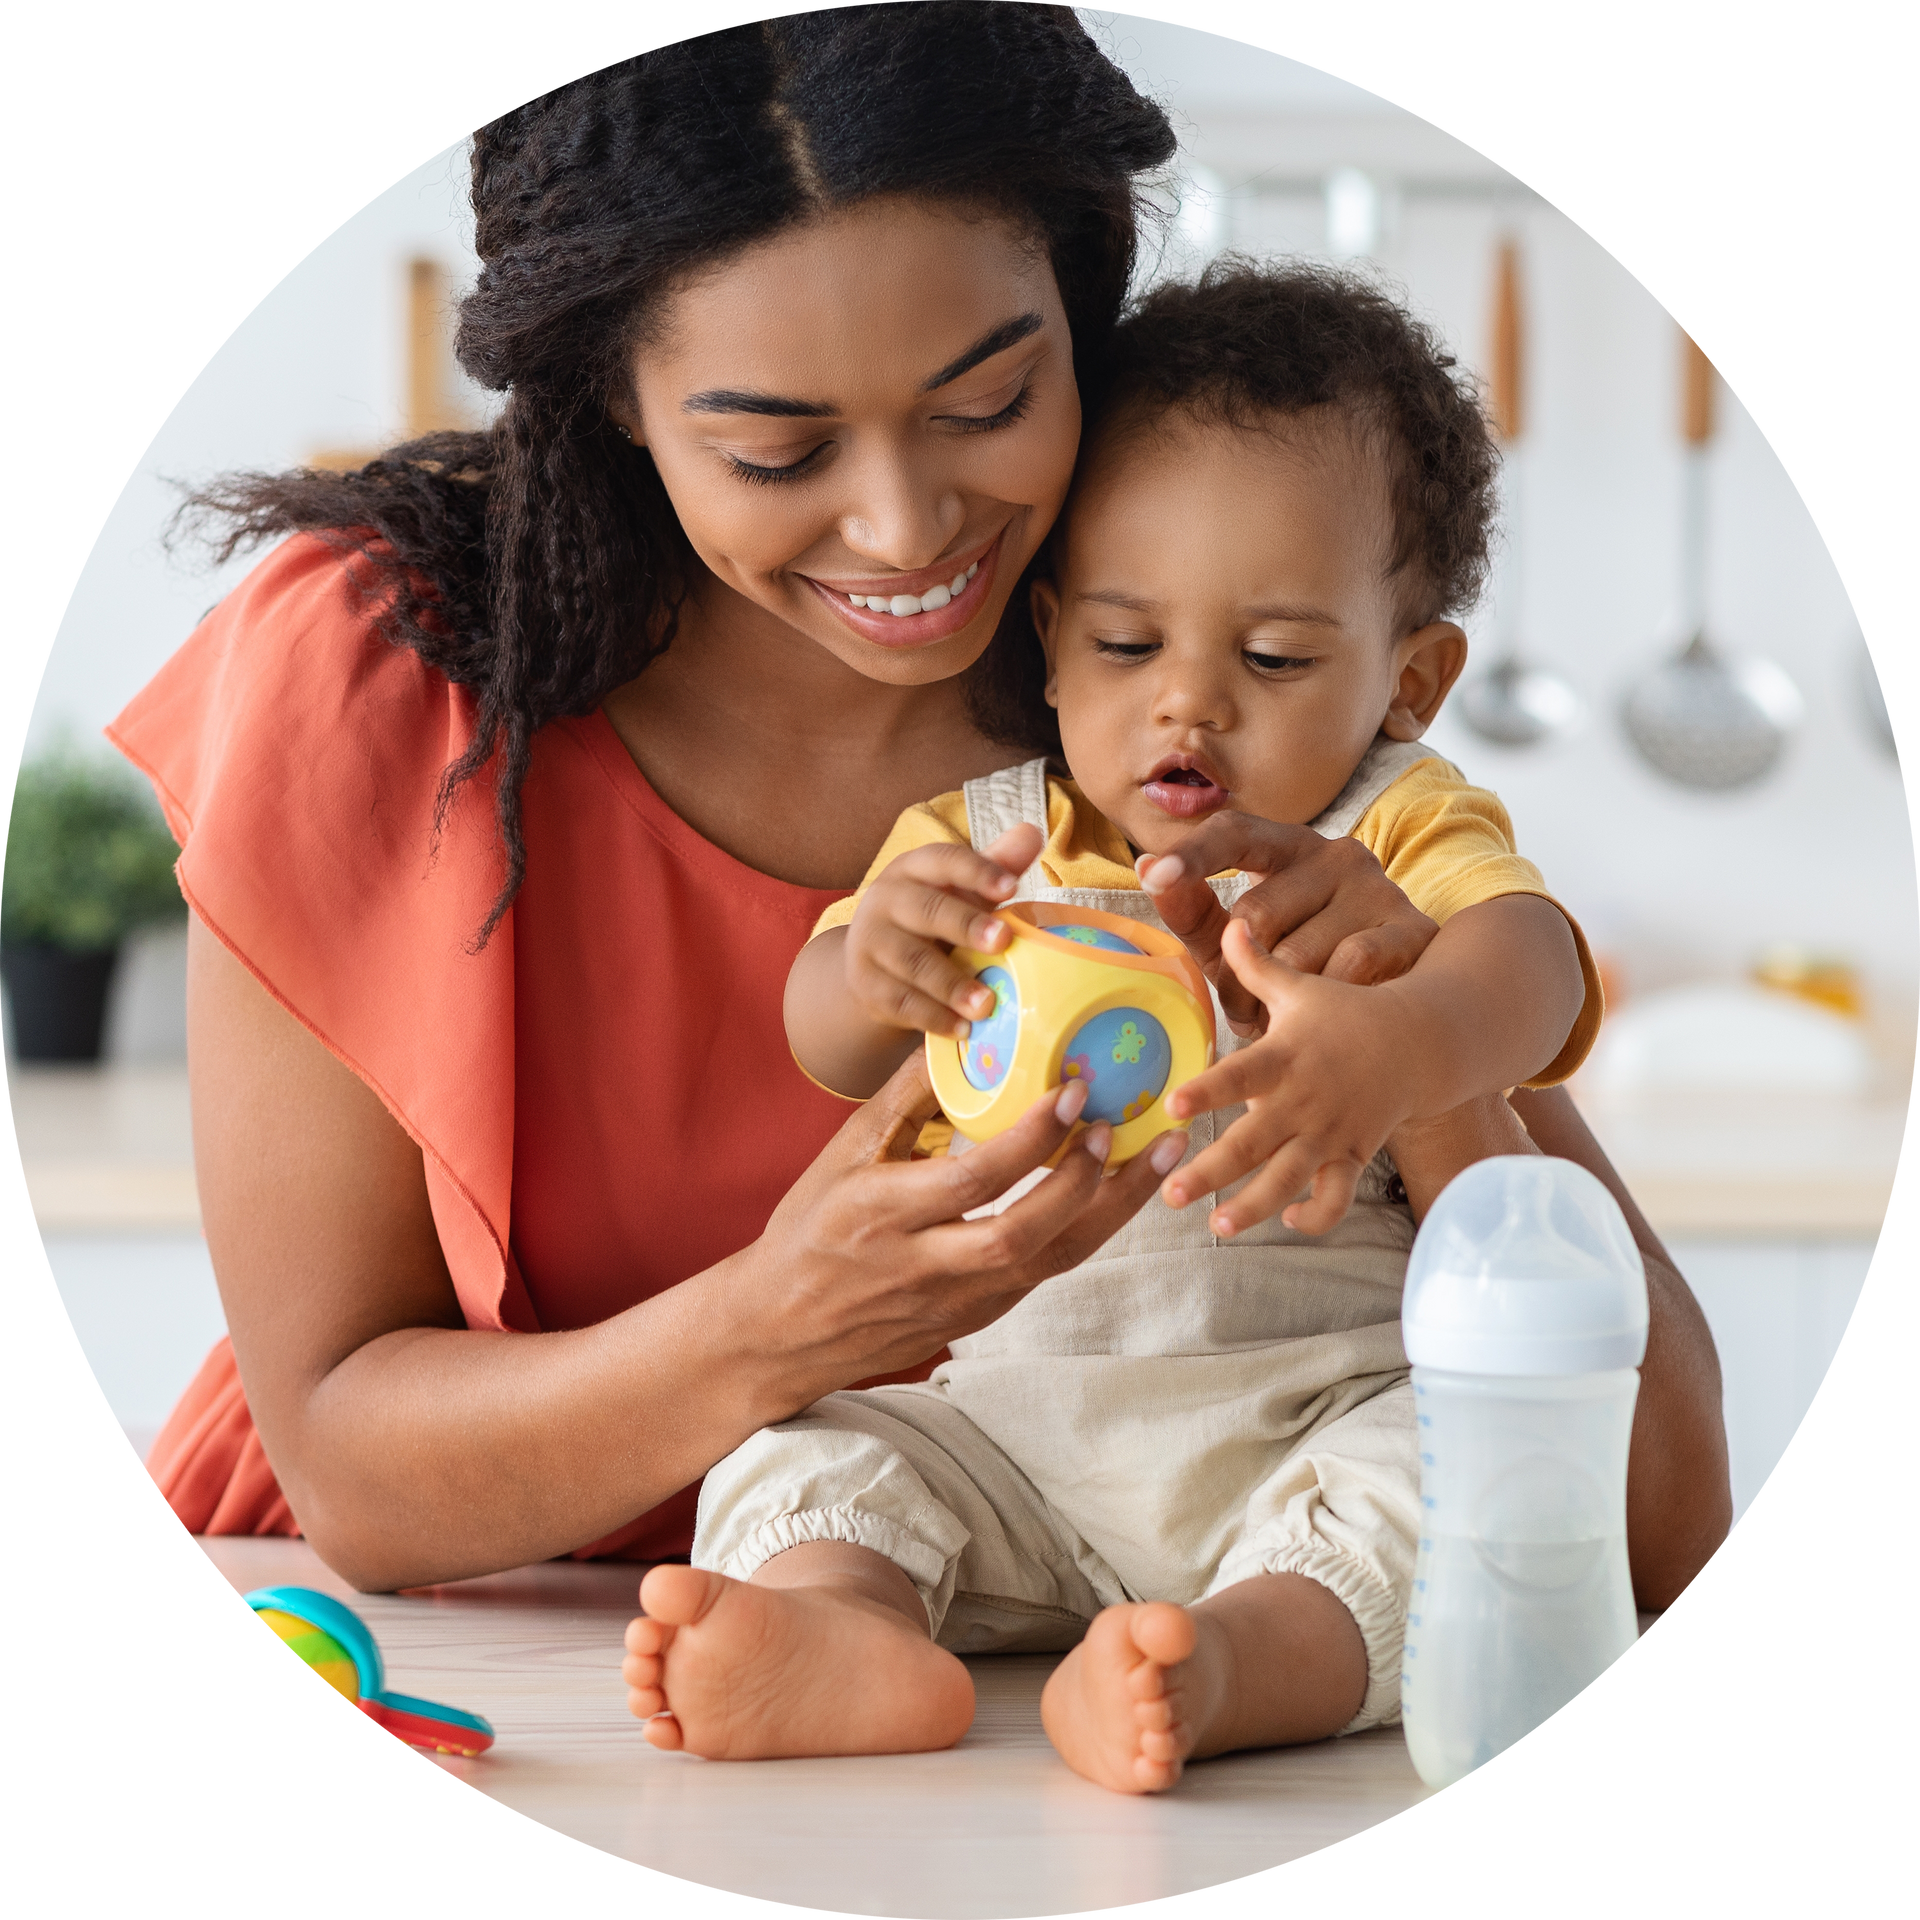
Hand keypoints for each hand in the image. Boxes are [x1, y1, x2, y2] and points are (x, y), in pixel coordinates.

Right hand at [754, 1051, 1188, 1392]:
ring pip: (1052, 1260)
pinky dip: (1089, 1230)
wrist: (785, 1330)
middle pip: (1024, 1233)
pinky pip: (1047, 1271)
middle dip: (1084, 1181)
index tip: (1073, 1092)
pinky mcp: (981, 1317)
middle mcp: (925, 1264)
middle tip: (1124, 1126)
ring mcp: (959, 1300)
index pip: (974, 1179)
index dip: (1031, 1139)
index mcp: (884, 1214)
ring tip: (1159, 1157)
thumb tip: (965, 1037)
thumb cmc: (810, 1231)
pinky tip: (1121, 1192)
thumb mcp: (843, 1156)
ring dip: (1112, 1210)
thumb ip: (904, 1100)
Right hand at [843, 824, 1042, 1037]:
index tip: (1011, 886)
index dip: (976, 871)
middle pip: (925, 909)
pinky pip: (900, 1002)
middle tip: (1003, 942)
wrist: (875, 964)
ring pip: (911, 961)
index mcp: (913, 869)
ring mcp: (870, 943)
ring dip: (951, 984)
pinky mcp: (866, 984)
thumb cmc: (933, 919)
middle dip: (965, 925)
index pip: (943, 860)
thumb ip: (994, 867)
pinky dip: (934, 1017)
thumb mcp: (960, 892)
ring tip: (987, 1004)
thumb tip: (1032, 833)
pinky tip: (963, 1029)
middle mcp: (885, 900)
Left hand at [1137, 812, 1436, 1032]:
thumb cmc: (1298, 967)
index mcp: (1286, 847)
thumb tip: (1146, 867)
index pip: (1234, 832)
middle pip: (1254, 915)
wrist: (1393, 1008)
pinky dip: (1327, 1001)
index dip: (1193, 855)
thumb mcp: (1236, 943)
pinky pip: (1348, 968)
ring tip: (1285, 1015)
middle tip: (1246, 1008)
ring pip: (1297, 954)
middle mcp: (1335, 855)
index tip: (1156, 875)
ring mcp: (1377, 888)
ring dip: (1277, 1002)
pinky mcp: (1410, 927)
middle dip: (1236, 978)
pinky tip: (1331, 1012)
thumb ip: (1194, 912)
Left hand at [1159, 919, 1425, 1236]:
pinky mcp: (1352, 1156)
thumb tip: (1226, 924)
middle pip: (1254, 1142)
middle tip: (1172, 1193)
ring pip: (1290, 1178)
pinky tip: (1289, 1217)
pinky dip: (1316, 1215)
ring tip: (1219, 1227)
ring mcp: (1330, 1133)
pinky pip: (1337, 1196)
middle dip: (1213, 1171)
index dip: (1209, 1090)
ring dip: (1255, 1207)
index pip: (1242, 1075)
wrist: (1419, 1041)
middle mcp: (1305, 1100)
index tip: (1174, 1106)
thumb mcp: (1302, 986)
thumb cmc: (1346, 1012)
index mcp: (1286, 1057)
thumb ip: (1256, 965)